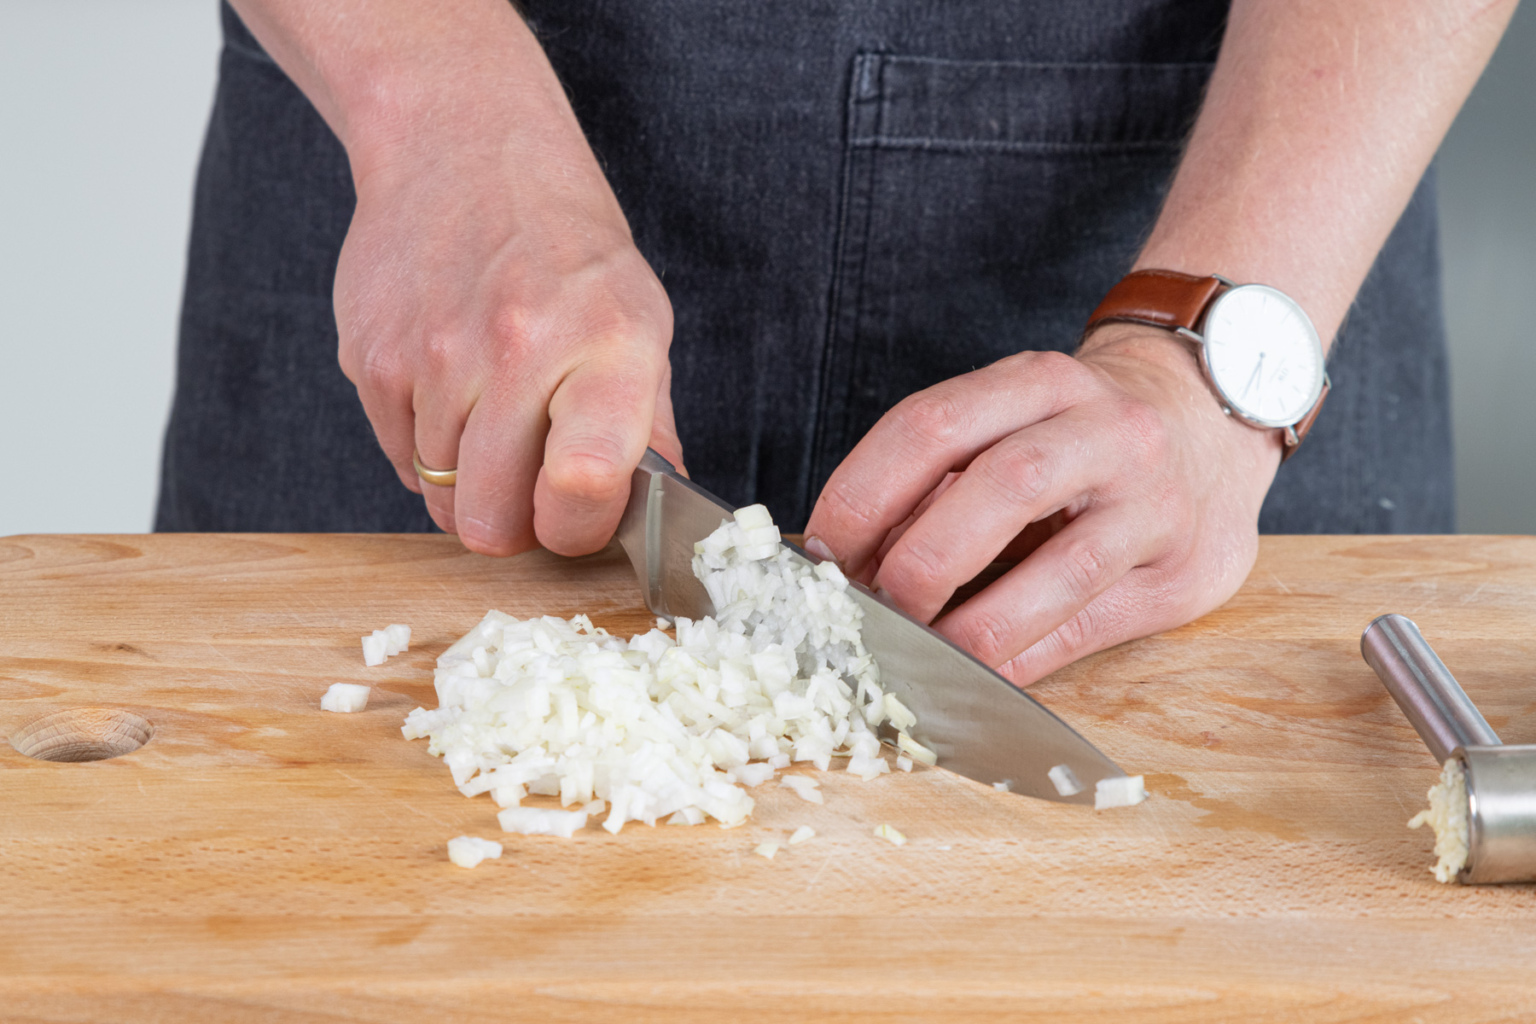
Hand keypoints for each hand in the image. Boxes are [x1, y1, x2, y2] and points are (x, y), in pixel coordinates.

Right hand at [334, 123, 680, 556]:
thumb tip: (657, 511)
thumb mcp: (640, 320)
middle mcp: (516, 349)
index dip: (577, 529)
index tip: (577, 515)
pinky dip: (426, 447)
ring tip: (493, 415)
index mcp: (606, 346)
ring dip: (468, 481)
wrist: (465, 150)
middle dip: (513, 523)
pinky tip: (452, 389)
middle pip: (491, 522)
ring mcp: (432, 356)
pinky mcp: (370, 358)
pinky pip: (397, 459)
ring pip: (440, 498)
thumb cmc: (567, 249)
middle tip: (530, 482)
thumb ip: (649, 424)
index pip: (582, 485)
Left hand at [802, 325, 1281, 684]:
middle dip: (920, 561)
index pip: (932, 426)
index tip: (817, 555)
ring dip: (971, 626)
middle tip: (869, 612)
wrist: (1211, 419)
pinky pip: (1088, 625)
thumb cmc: (1080, 434)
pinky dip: (1021, 658)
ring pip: (1060, 567)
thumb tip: (845, 562)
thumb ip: (943, 477)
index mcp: (1040, 382)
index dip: (861, 495)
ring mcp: (1156, 503)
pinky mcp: (1184, 574)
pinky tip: (975, 675)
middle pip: (1002, 487)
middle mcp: (1107, 430)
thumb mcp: (1014, 420)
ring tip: (915, 657)